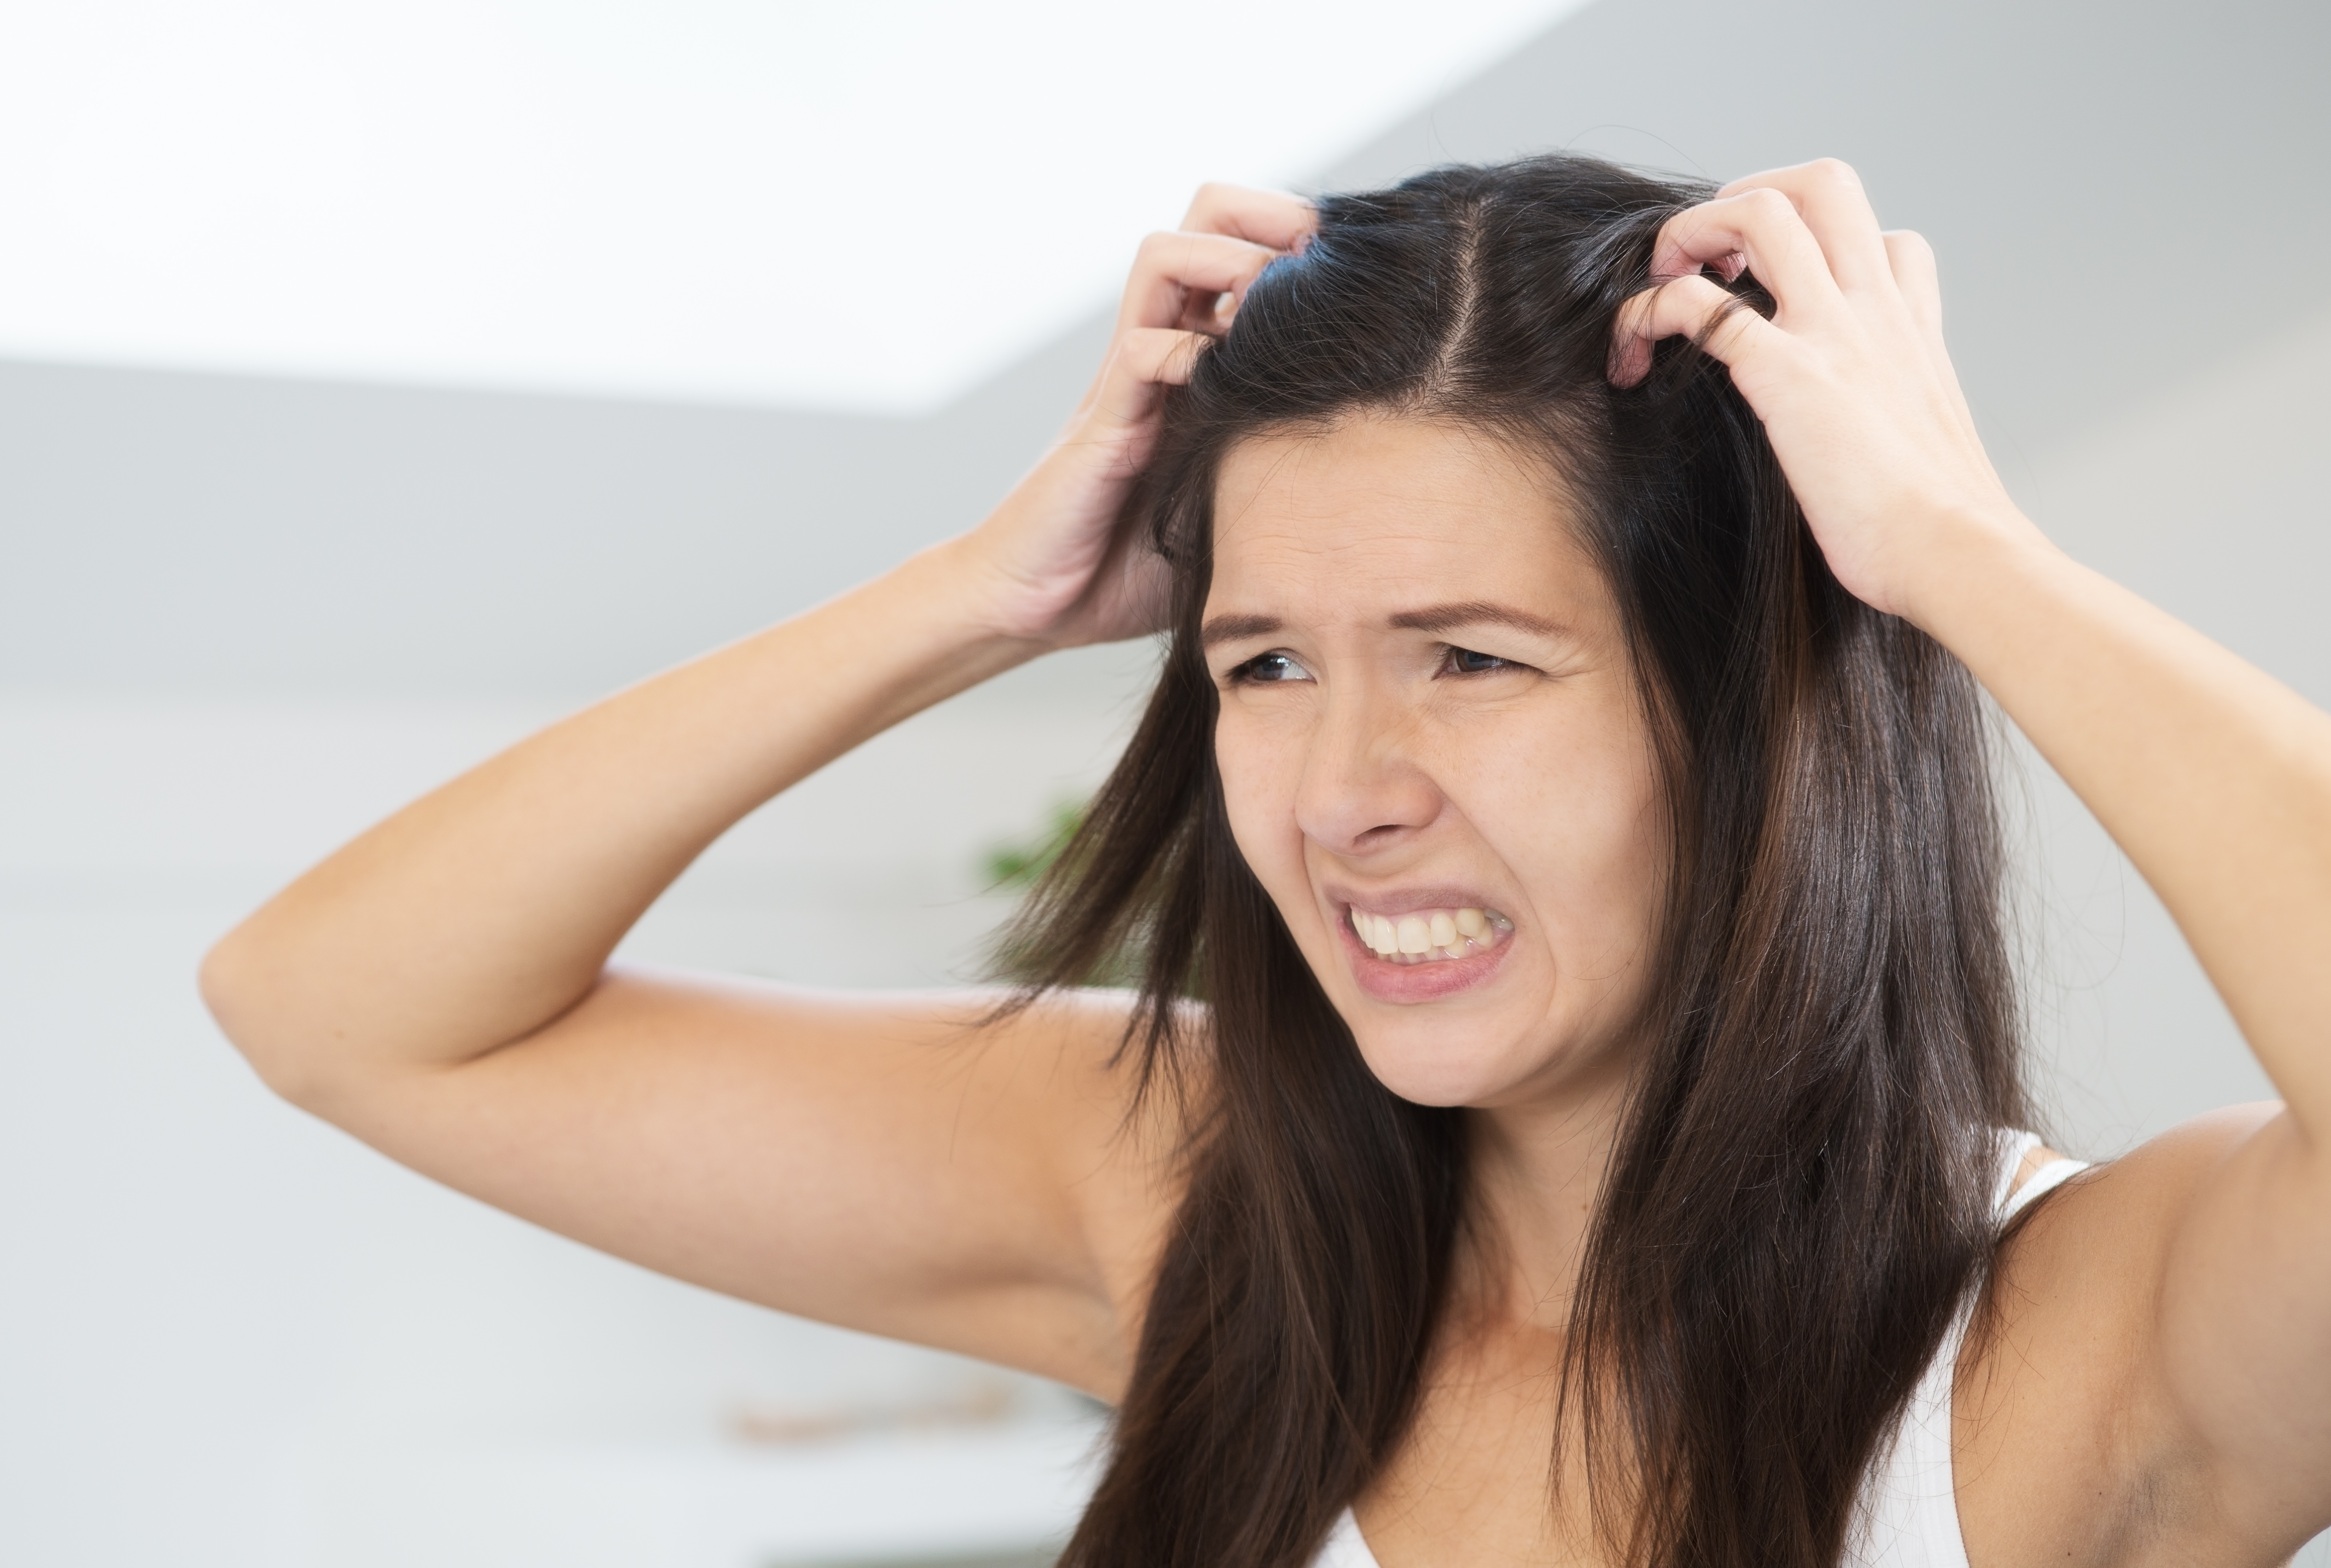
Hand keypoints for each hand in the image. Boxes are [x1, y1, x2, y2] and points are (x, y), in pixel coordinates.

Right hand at [956, 184, 1314, 648]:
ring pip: (1162, 259)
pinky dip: (1186, 351)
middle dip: (1266, 213)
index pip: (1242, 249)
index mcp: (1197, 360)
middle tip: (1318, 247)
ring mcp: (1126, 380)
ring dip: (1224, 258)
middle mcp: (1161, 351)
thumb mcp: (1232, 503)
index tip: (1355, 263)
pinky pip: (1140, 354)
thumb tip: (1379, 477)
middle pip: (1202, 220)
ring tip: (1269, 297)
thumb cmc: (1137, 562)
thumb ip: (1281, 470)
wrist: (1044, 603)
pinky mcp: (1103, 425)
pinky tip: (1223, 381)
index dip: (1298, 238)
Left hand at [1609, 159, 2043, 622]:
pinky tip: (1631, 352)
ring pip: (1760, 212)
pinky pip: (1699, 306)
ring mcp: (1832, 332)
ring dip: (1693, 229)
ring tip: (1662, 279)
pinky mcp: (1785, 374)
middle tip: (1709, 255)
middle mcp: (1876, 312)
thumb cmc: (1937, 529)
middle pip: (1824, 183)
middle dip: (1751, 193)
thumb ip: (1894, 423)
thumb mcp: (1925, 450)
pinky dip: (1649, 311)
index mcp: (1912, 331)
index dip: (1825, 243)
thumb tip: (1869, 456)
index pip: (1887, 240)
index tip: (1777, 284)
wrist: (1953, 553)